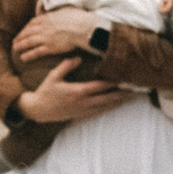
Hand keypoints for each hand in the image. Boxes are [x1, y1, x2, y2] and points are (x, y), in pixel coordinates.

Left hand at [13, 7, 102, 61]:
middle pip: (27, 32)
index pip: (33, 22)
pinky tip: (23, 58)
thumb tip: (61, 10)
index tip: (24, 31)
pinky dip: (28, 55)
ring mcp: (45, 37)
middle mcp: (43, 27)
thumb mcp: (66, 8)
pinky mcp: (49, 47)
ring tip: (15, 48)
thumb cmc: (78, 17)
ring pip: (28, 42)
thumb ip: (60, 10)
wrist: (81, 26)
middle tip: (15, 41)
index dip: (27, 28)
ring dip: (20, 45)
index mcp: (47, 18)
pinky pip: (36, 52)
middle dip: (20, 36)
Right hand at [14, 57, 134, 124]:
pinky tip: (114, 106)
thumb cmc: (45, 92)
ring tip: (129, 98)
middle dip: (121, 94)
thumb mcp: (53, 76)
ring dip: (117, 102)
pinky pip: (98, 112)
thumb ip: (66, 66)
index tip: (123, 78)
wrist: (38, 110)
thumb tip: (77, 58)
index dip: (113, 82)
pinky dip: (108, 108)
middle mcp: (83, 102)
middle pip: (107, 98)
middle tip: (134, 90)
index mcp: (78, 91)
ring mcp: (83, 110)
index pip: (100, 86)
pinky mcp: (81, 115)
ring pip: (104, 107)